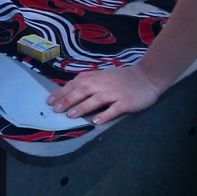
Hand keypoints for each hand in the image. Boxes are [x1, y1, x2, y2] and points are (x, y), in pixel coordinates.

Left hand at [47, 65, 164, 124]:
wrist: (147, 77)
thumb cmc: (123, 77)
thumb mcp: (104, 74)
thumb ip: (88, 78)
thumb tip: (70, 85)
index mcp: (97, 77)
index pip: (76, 83)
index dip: (62, 91)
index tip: (49, 100)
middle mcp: (103, 84)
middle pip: (83, 90)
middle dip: (68, 99)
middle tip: (55, 109)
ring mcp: (115, 93)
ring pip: (96, 99)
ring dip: (82, 107)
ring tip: (70, 115)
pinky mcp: (126, 102)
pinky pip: (114, 109)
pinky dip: (105, 114)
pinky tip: (96, 121)